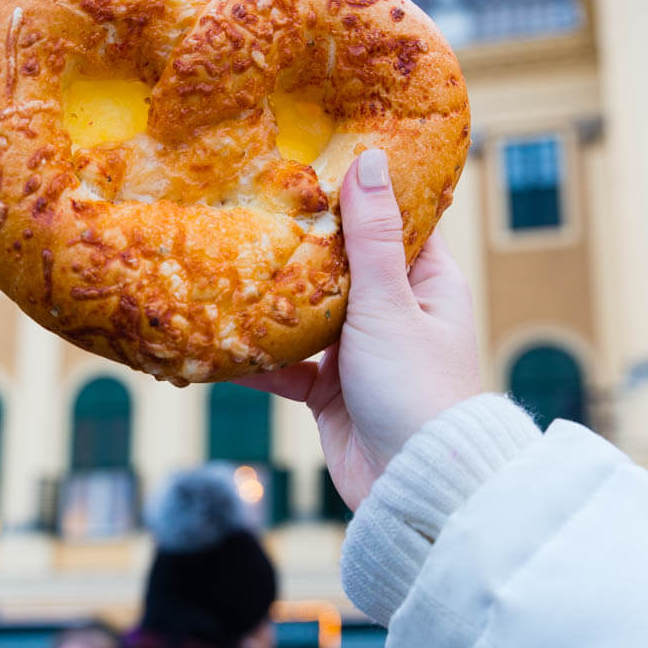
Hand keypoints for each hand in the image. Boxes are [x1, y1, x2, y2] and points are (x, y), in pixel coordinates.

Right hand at [236, 149, 480, 509]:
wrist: (413, 489)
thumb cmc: (417, 388)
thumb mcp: (390, 303)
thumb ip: (372, 236)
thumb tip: (370, 158)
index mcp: (427, 285)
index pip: (394, 223)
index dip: (359, 193)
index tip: (315, 158)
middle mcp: (395, 313)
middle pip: (342, 264)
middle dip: (302, 242)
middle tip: (253, 200)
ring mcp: (361, 352)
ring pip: (309, 311)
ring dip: (275, 297)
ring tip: (227, 260)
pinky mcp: (331, 390)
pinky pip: (288, 362)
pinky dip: (260, 354)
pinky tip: (220, 335)